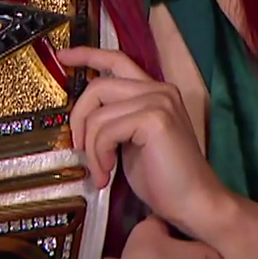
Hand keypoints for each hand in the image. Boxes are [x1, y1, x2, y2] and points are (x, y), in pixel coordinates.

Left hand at [62, 47, 232, 236]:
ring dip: (90, 148)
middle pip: (98, 86)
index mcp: (155, 91)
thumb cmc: (164, 180)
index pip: (116, 60)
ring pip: (97, 113)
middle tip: (80, 150)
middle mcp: (159, 89)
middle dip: (79, 120)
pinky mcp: (155, 118)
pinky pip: (105, 130)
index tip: (63, 56)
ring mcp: (159, 101)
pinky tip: (107, 173)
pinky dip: (98, 155)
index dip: (87, 55)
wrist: (194, 203)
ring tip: (101, 172)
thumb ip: (113, 122)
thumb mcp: (130, 143)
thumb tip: (80, 119)